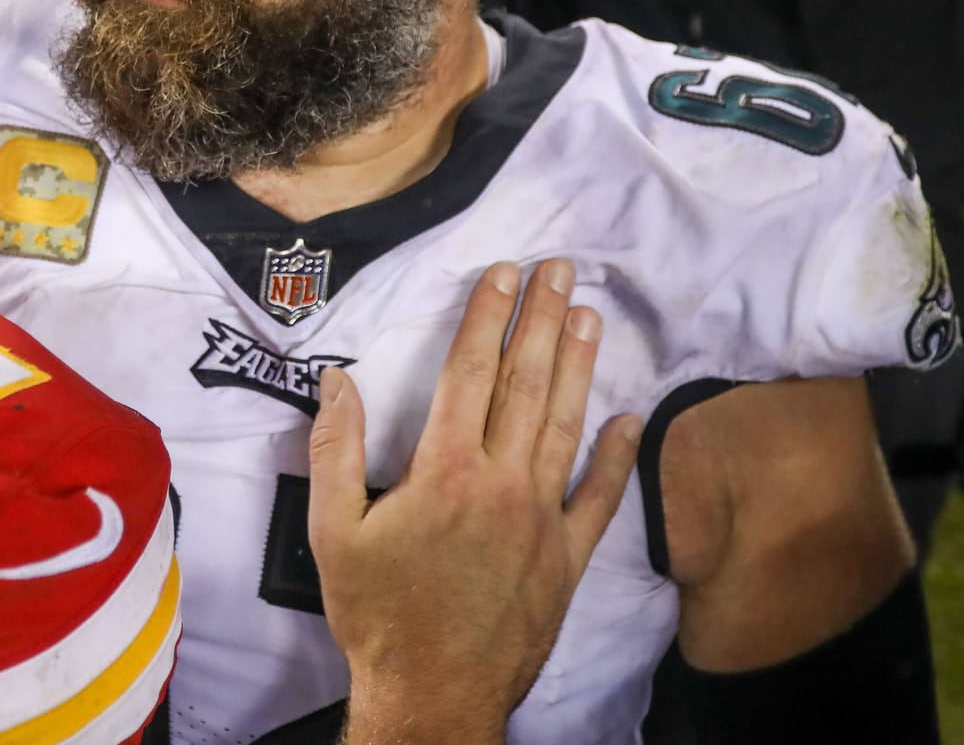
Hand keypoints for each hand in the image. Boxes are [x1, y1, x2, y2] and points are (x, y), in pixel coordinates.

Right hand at [308, 259, 641, 742]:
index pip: (469, 374)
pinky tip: (630, 418)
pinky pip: (599, 499)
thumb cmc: (377, 615)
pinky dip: (617, 457)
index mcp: (444, 472)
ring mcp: (542, 521)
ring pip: (564, 426)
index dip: (486, 317)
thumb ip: (336, 451)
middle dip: (540, 320)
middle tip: (558, 268)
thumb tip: (339, 383)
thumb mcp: (333, 532)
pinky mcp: (566, 560)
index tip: (503, 273)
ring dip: (578, 366)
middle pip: (525, 384)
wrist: (434, 695)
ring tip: (587, 315)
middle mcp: (501, 485)